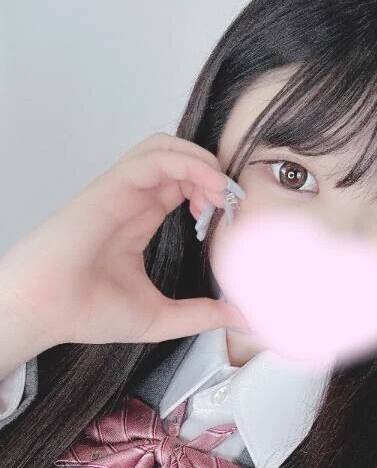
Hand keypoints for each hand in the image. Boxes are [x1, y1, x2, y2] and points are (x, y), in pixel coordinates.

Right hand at [0, 133, 248, 348]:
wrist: (44, 313)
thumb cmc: (87, 313)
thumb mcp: (161, 318)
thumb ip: (200, 315)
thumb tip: (241, 317)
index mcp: (140, 220)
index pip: (183, 187)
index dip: (213, 193)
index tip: (233, 218)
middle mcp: (132, 200)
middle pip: (179, 162)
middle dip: (213, 174)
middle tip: (233, 203)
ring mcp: (120, 191)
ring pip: (166, 149)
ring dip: (201, 161)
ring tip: (222, 191)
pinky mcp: (109, 187)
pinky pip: (153, 158)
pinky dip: (187, 162)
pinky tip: (209, 185)